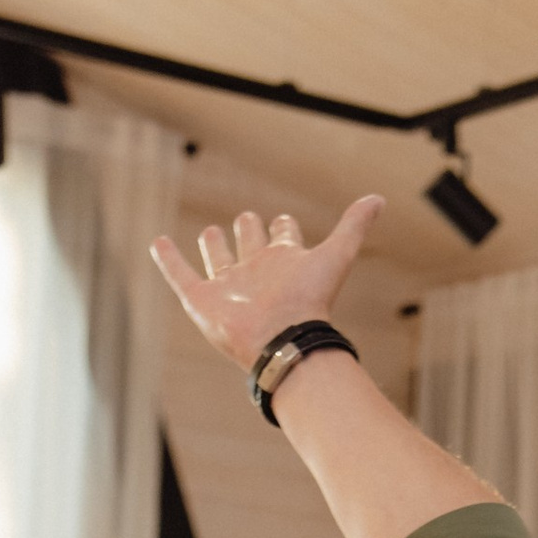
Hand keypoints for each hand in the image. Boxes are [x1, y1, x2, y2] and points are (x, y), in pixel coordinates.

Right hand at [151, 199, 384, 374]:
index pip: (282, 236)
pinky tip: (158, 243)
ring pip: (218, 260)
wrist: (282, 339)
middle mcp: (256, 273)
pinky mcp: (202, 301)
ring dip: (214, 245)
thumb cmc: (310, 300)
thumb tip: (380, 198)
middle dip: (249, 232)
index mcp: (284, 262)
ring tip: (212, 234)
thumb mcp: (337, 254)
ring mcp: (228, 287)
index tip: (283, 221)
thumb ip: (355, 226)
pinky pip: (180, 276)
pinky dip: (168, 260)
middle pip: (250, 245)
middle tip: (247, 220)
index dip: (283, 228)